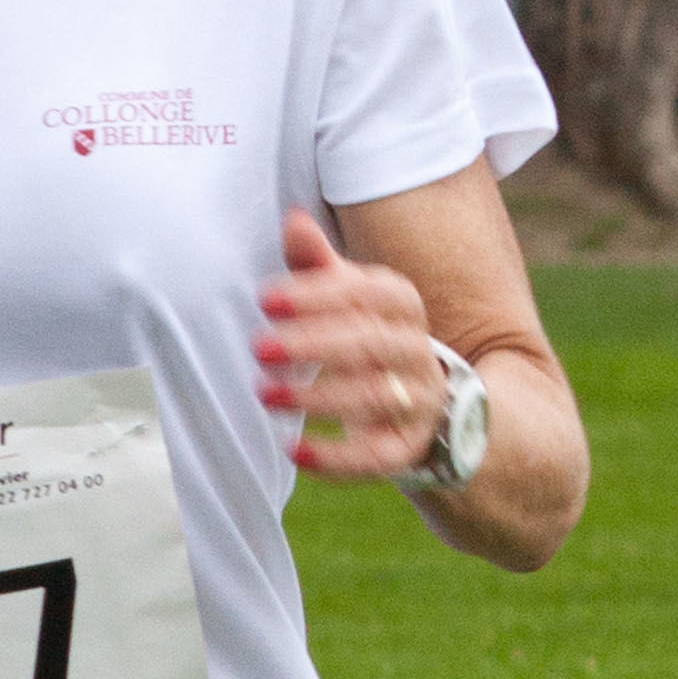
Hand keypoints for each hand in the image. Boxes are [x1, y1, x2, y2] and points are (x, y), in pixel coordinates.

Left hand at [255, 207, 451, 481]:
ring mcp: (417, 400)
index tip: (264, 299)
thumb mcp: (346, 299)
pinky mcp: (406, 447)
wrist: (418, 402)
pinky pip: (377, 457)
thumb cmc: (366, 337)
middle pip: (370, 343)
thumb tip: (293, 220)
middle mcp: (417, 350)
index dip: (318, 295)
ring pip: (375, 396)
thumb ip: (318, 265)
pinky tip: (293, 451)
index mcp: (402, 304)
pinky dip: (335, 458)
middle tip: (258, 348)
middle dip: (312, 345)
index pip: (367, 293)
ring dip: (317, 397)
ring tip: (265, 396)